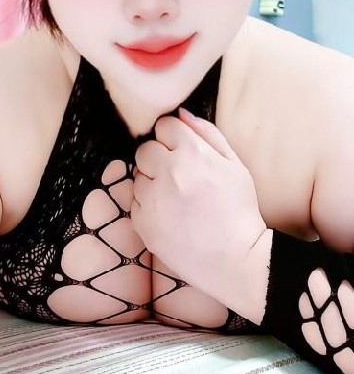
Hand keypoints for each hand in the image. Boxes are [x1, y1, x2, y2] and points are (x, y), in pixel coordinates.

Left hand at [130, 107, 267, 306]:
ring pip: (138, 176)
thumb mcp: (235, 165)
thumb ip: (207, 133)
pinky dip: (148, 205)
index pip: (164, 126)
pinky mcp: (142, 223)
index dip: (174, 136)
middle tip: (179, 175)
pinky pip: (135, 201)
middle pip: (145, 148)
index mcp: (193, 154)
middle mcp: (168, 173)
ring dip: (152, 182)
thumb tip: (181, 113)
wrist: (236, 260)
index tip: (182, 149)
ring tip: (177, 199)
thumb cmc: (239, 210)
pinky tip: (170, 215)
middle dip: (159, 157)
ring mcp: (152, 199)